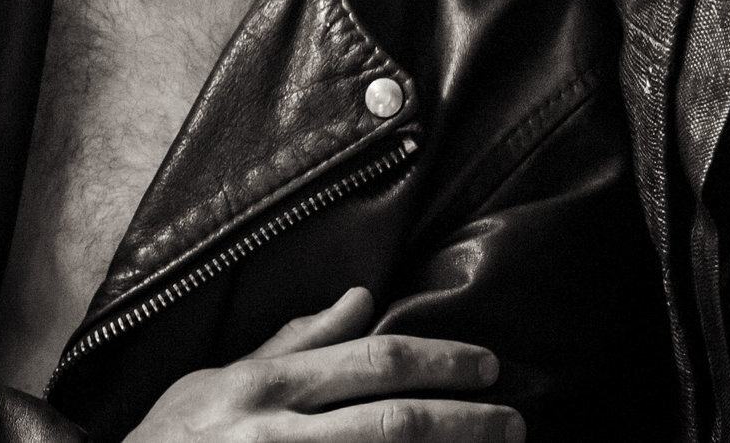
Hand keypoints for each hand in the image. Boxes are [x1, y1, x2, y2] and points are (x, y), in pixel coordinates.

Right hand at [129, 287, 523, 441]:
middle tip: (513, 422)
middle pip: (395, 421)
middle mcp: (278, 435)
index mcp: (266, 388)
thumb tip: (360, 299)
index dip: (441, 362)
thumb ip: (292, 344)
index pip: (374, 363)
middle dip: (465, 420)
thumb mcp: (216, 381)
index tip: (488, 367)